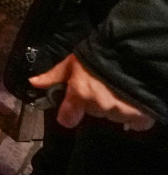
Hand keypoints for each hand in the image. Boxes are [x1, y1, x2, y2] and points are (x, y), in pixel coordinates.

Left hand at [30, 53, 154, 131]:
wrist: (133, 51)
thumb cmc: (99, 53)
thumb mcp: (72, 62)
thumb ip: (53, 76)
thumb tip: (33, 82)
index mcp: (80, 94)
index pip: (67, 118)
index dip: (68, 113)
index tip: (71, 108)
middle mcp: (99, 106)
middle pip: (92, 112)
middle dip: (94, 102)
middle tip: (100, 85)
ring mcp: (120, 112)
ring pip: (111, 116)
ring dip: (113, 106)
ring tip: (117, 88)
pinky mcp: (140, 116)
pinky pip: (134, 123)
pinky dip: (133, 115)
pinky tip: (131, 100)